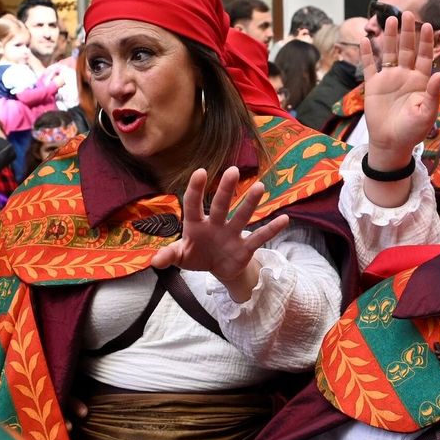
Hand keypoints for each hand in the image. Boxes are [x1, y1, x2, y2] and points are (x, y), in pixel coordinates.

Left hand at [150, 166, 289, 301]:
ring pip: (242, 216)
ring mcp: (232, 234)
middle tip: (233, 171)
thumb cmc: (197, 255)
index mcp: (196, 225)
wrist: (218, 269)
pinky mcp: (245, 248)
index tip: (201, 172)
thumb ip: (169, 256)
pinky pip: (259, 237)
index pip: (193, 204)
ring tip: (260, 187)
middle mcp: (216, 224)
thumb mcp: (181, 257)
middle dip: (226, 190)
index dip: (196, 190)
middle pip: (221, 205)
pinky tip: (284, 219)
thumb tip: (154, 262)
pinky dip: (271, 229)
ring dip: (251, 203)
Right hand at [363, 13, 439, 165]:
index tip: (428, 25)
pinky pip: (370, 66)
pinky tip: (365, 40)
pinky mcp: (374, 86)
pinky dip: (367, 54)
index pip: (425, 56)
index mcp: (421, 81)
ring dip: (389, 37)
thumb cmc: (413, 131)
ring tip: (389, 19)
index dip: (426, 41)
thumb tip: (439, 73)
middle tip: (408, 13)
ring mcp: (389, 79)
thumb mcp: (427, 113)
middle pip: (407, 49)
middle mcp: (405, 76)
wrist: (391, 144)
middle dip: (408, 32)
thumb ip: (433, 93)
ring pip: (389, 53)